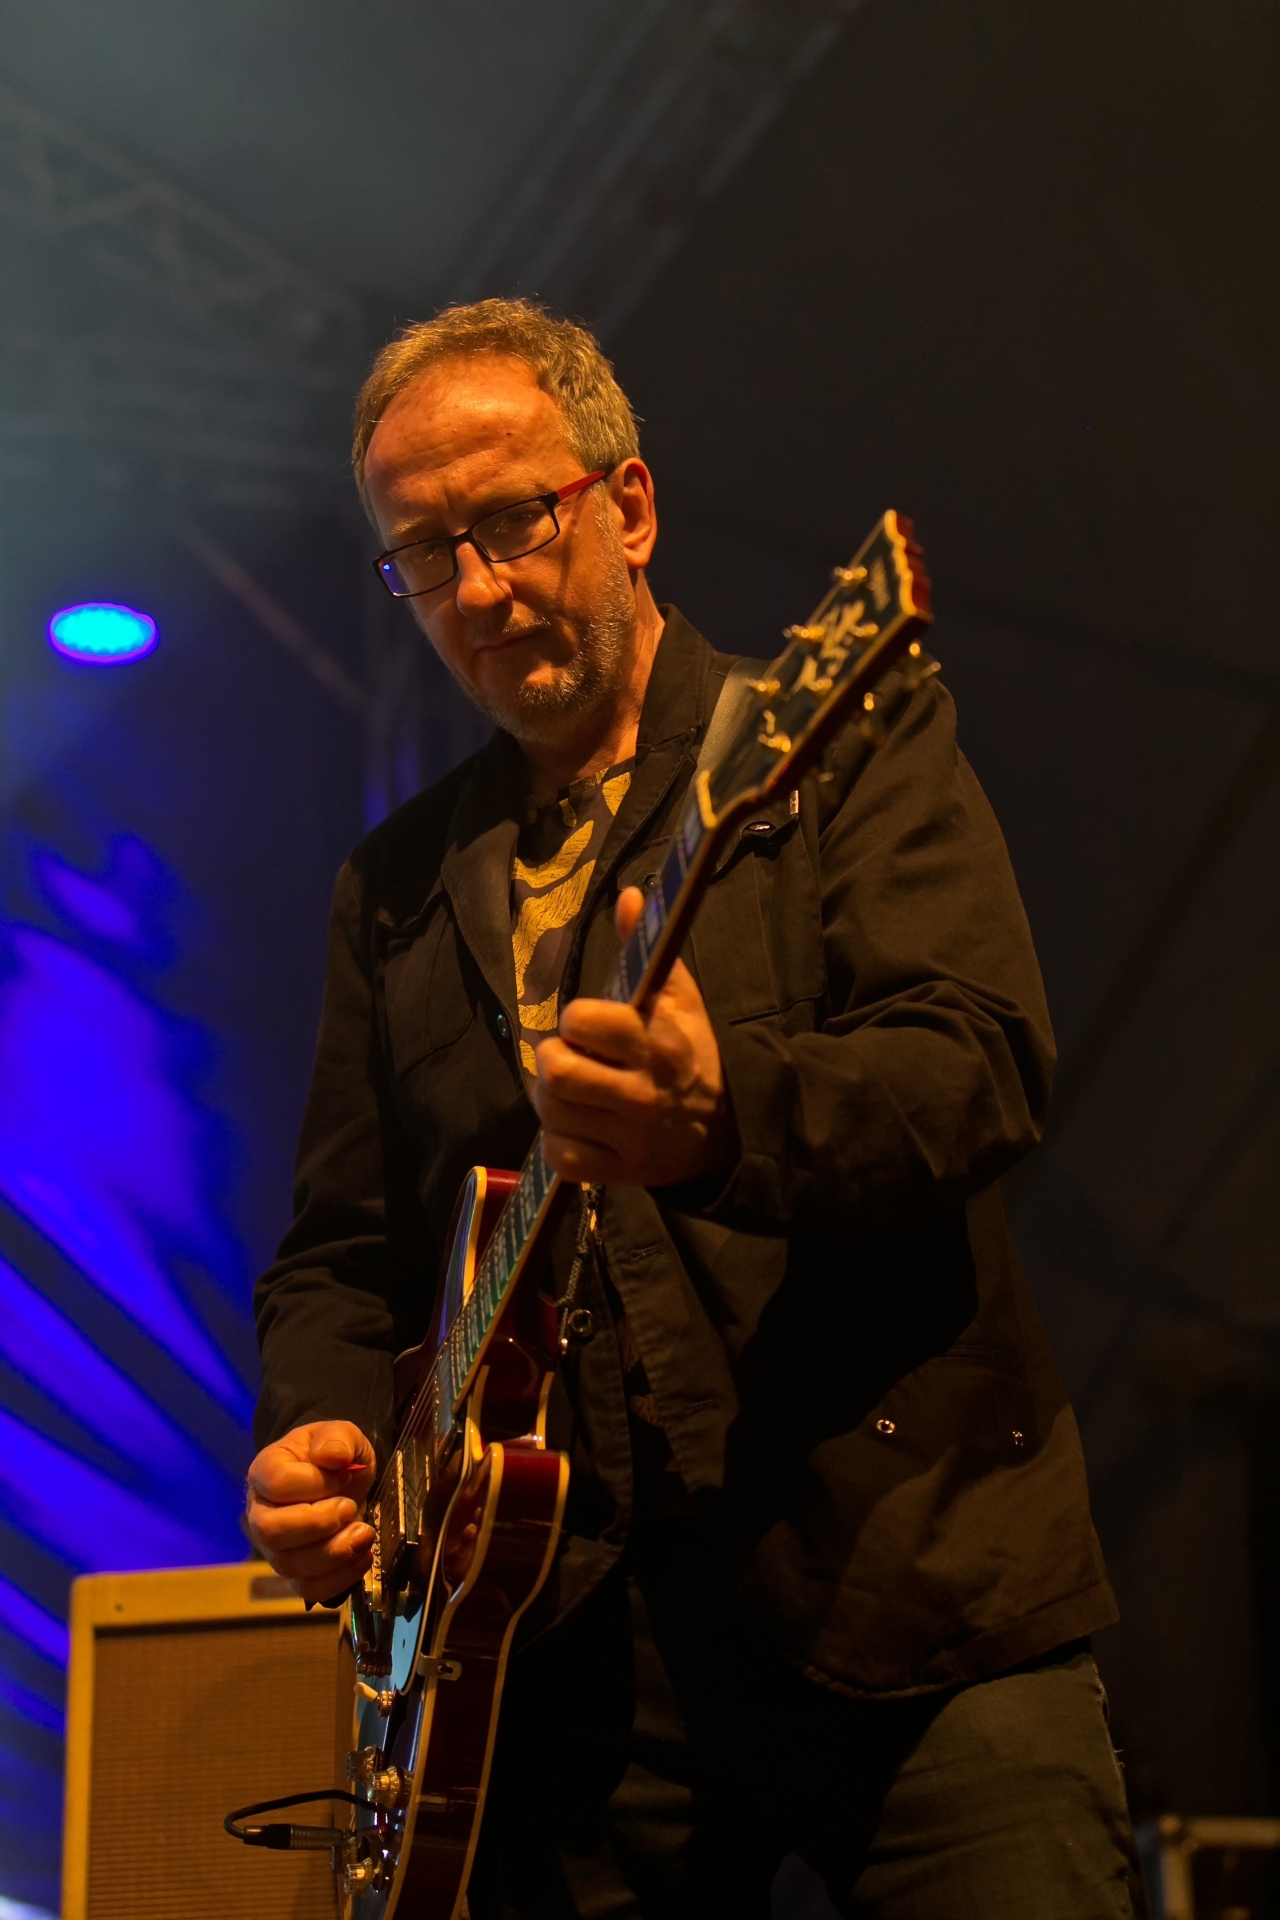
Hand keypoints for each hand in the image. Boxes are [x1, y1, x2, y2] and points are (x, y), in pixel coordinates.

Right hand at [245, 1420, 376, 1604]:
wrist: (343, 1479)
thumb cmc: (335, 1456)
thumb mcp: (342, 1434)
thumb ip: (337, 1438)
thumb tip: (333, 1456)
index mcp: (266, 1471)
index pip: (277, 1484)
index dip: (315, 1483)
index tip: (344, 1475)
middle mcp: (260, 1513)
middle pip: (270, 1532)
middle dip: (318, 1524)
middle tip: (351, 1509)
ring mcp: (275, 1548)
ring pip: (289, 1566)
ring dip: (333, 1554)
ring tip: (364, 1534)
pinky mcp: (297, 1573)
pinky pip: (308, 1588)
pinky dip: (340, 1578)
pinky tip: (362, 1556)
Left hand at [531, 886, 733, 1187]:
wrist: (731, 1128)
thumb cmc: (693, 1051)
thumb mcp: (680, 998)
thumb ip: (647, 948)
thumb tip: (628, 895)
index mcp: (657, 1042)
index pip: (583, 1022)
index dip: (575, 1020)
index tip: (586, 1026)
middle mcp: (643, 1091)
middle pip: (558, 1072)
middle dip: (551, 1060)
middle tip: (567, 1058)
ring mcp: (631, 1136)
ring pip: (553, 1115)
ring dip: (551, 1100)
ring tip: (570, 1091)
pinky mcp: (621, 1172)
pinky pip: (562, 1158)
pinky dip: (559, 1142)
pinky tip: (577, 1127)